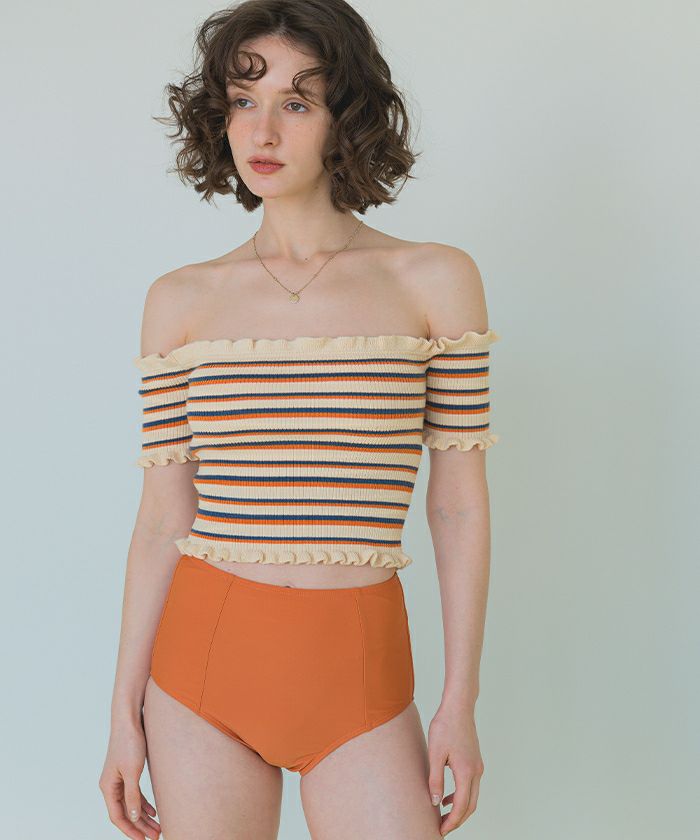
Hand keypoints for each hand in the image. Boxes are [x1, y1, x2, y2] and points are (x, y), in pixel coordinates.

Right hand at [99, 720, 160, 838]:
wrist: (130, 718)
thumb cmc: (129, 742)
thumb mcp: (133, 771)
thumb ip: (132, 795)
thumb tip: (133, 817)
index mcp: (108, 787)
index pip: (118, 816)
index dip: (130, 830)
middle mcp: (111, 785)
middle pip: (125, 812)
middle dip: (140, 827)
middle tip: (156, 836)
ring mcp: (119, 778)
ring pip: (131, 804)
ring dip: (144, 817)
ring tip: (158, 828)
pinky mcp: (128, 770)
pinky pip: (135, 793)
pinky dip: (144, 803)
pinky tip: (154, 811)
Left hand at [427, 702, 483, 835]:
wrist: (459, 707)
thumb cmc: (445, 726)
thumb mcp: (435, 753)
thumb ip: (435, 779)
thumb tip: (436, 802)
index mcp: (466, 772)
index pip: (461, 806)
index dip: (451, 822)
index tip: (440, 830)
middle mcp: (476, 772)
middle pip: (470, 806)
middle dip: (457, 820)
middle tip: (442, 828)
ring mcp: (478, 766)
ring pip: (472, 797)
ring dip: (460, 809)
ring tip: (443, 816)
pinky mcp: (475, 761)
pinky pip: (471, 786)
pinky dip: (462, 796)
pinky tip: (448, 796)